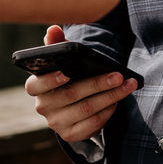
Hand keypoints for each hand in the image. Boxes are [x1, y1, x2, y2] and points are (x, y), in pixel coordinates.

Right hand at [23, 25, 137, 144]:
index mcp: (35, 87)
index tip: (67, 72)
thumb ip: (57, 44)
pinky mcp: (70, 135)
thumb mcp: (62, 60)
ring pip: (86, 109)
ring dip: (110, 97)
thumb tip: (53, 29)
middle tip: (118, 76)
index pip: (36, 85)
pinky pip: (92, 125)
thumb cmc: (68, 76)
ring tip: (127, 86)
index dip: (50, 79)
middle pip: (71, 95)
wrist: (74, 105)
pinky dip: (107, 113)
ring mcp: (56, 123)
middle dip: (97, 84)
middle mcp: (43, 107)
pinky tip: (117, 102)